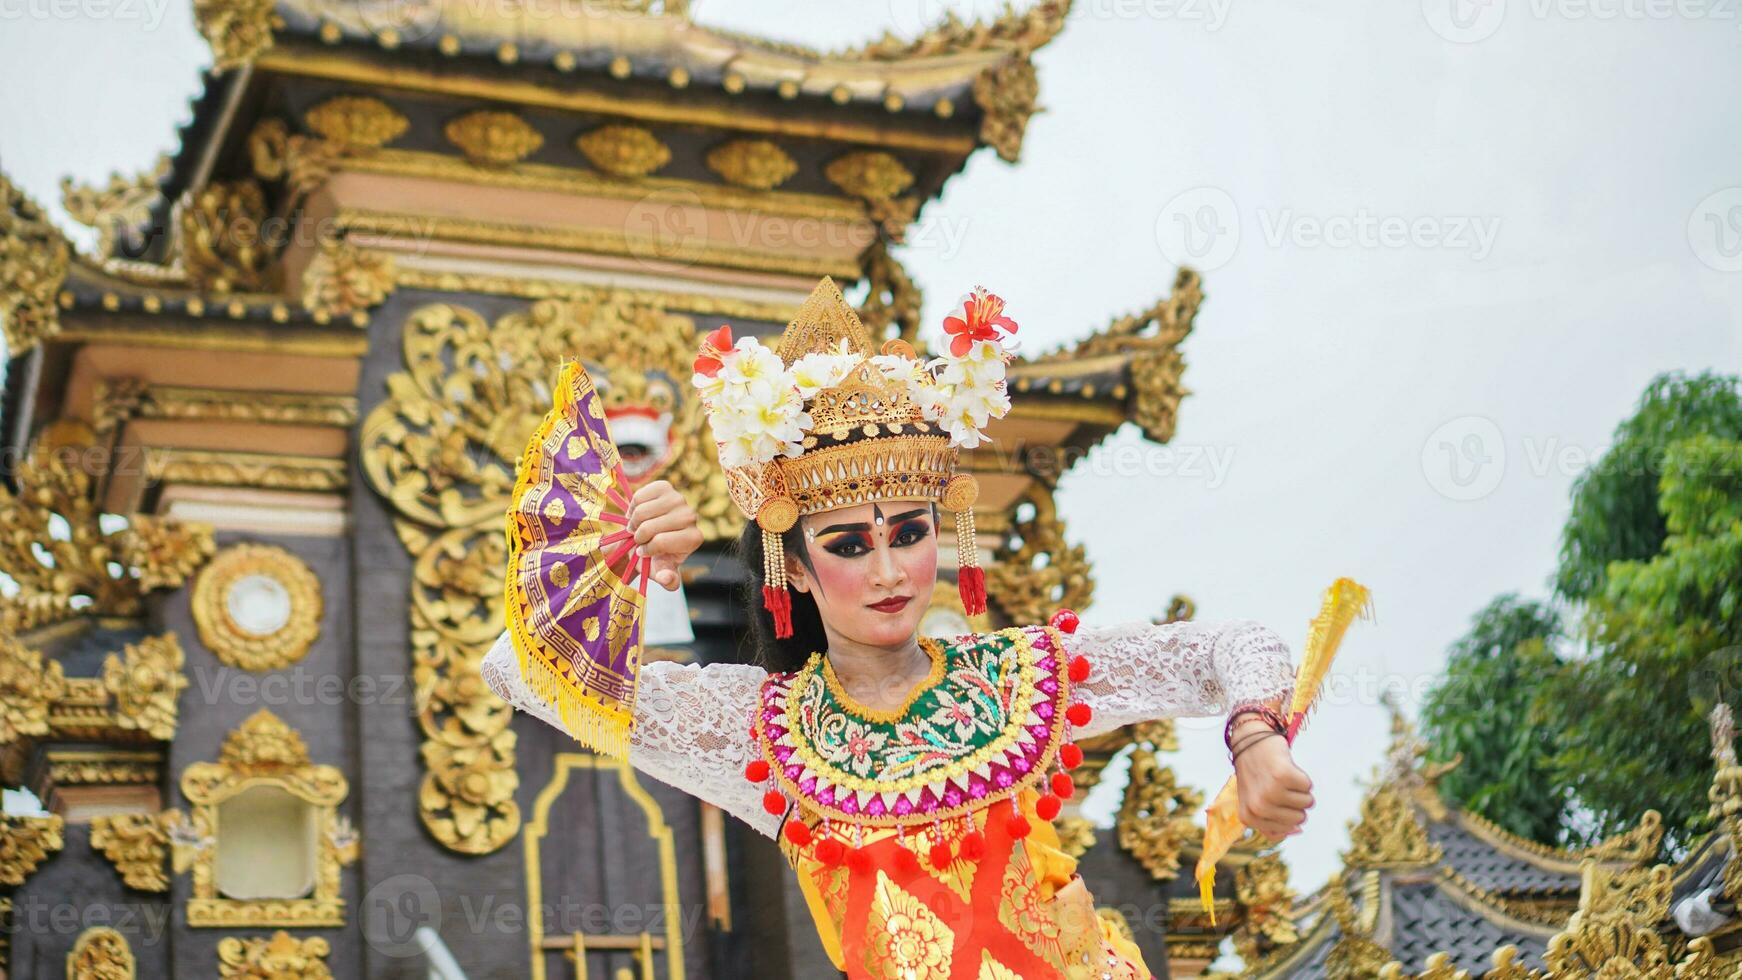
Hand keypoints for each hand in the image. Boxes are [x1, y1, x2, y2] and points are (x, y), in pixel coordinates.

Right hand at [626, 480, 701, 590]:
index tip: (643, 552)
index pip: (660, 543)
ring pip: (641, 511)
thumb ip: (666, 580)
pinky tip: (638, 515)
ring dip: (633, 523)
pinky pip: (638, 496)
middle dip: (637, 537)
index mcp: (694, 538)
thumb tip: (667, 578)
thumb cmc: (656, 557)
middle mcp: (691, 516)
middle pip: (649, 527)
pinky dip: (632, 508)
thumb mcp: (660, 572)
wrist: (650, 536)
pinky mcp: (665, 486)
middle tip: (637, 540)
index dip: (646, 550)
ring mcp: (679, 499)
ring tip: (636, 529)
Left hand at [1231, 722, 1313, 839]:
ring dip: (1299, 788)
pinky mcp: (1283, 775)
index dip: (1286, 812)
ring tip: (1281, 776)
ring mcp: (1270, 791)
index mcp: (1249, 817)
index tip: (1272, 797)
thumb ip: (1271, 823)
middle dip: (1295, 801)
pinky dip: (1301, 776)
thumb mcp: (1255, 802)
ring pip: (1307, 802)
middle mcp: (1258, 807)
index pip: (1285, 830)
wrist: (1249, 740)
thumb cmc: (1256, 774)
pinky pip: (1308, 785)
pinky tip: (1286, 767)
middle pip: (1300, 818)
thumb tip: (1298, 830)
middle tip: (1278, 785)